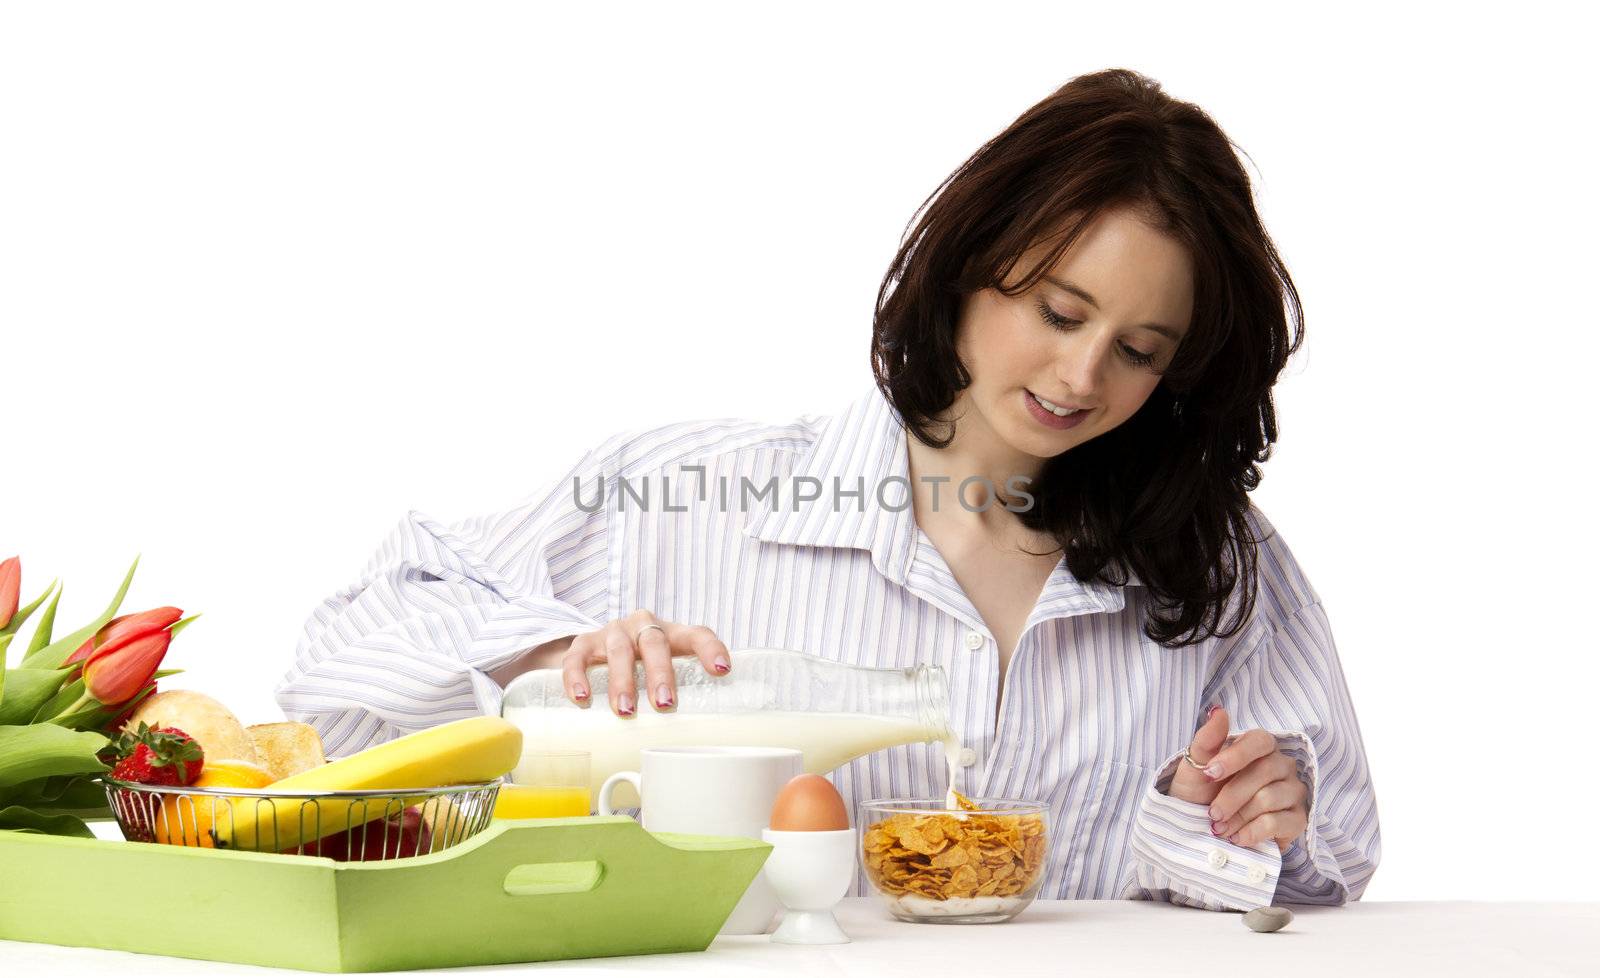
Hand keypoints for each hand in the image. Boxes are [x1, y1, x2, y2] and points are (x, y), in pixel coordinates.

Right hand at [559, 609, 730, 715]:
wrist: (599, 650)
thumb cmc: (644, 668)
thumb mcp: (667, 673)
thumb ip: (683, 695)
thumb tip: (703, 740)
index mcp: (673, 634)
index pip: (697, 634)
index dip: (711, 650)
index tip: (722, 670)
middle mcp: (644, 626)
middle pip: (655, 643)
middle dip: (660, 673)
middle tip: (664, 703)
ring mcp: (614, 632)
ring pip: (619, 650)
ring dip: (623, 681)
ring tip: (626, 710)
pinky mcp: (584, 642)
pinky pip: (578, 656)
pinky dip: (578, 677)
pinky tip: (582, 697)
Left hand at [1166, 706, 1308, 853]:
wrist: (1203, 829)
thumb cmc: (1202, 792)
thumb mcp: (1196, 766)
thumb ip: (1207, 740)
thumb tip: (1218, 711)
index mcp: (1259, 747)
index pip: (1259, 741)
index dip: (1235, 756)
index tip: (1209, 773)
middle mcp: (1282, 765)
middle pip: (1264, 772)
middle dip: (1232, 795)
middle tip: (1212, 813)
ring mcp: (1293, 792)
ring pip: (1269, 799)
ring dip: (1238, 816)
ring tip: (1220, 828)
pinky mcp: (1297, 819)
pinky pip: (1278, 823)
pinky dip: (1252, 832)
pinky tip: (1236, 838)